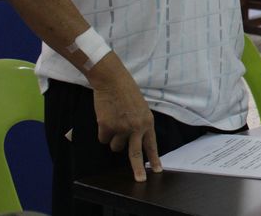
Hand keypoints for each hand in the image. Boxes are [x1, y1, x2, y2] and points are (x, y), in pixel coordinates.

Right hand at [88, 54, 160, 181]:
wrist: (112, 81)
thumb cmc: (127, 92)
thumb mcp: (141, 108)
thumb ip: (140, 124)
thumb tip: (135, 141)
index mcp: (148, 122)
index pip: (152, 145)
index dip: (154, 159)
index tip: (157, 171)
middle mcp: (136, 127)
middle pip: (135, 154)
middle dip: (137, 169)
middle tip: (140, 180)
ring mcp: (121, 128)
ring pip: (115, 146)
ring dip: (113, 139)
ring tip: (114, 121)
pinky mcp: (106, 127)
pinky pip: (103, 139)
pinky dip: (102, 132)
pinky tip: (105, 118)